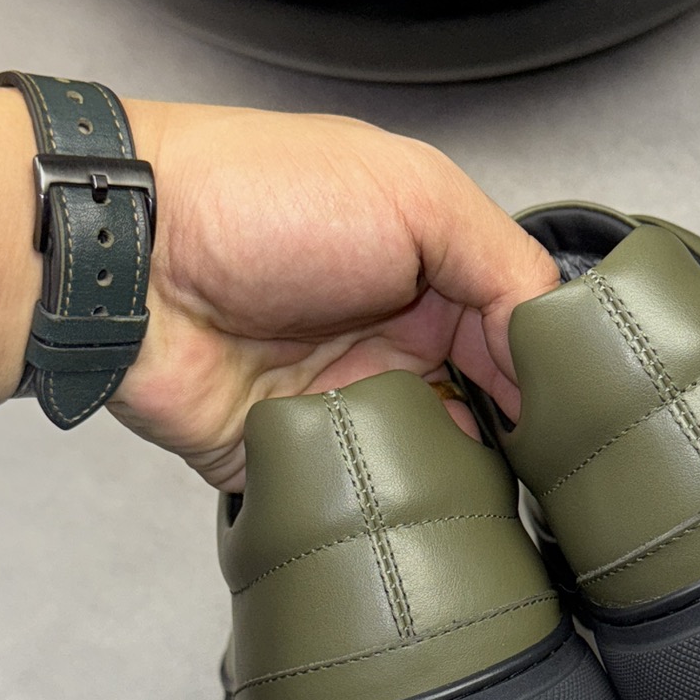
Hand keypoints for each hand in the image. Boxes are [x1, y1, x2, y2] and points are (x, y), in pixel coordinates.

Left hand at [114, 102, 558, 490]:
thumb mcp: (416, 195)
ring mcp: (338, 398)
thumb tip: (550, 351)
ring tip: (472, 485)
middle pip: (479, 407)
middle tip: (537, 467)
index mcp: (423, 266)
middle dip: (507, 437)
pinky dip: (377, 504)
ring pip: (425, 463)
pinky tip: (402, 504)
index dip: (544, 373)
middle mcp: (387, 334)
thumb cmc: (258, 198)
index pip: (513, 332)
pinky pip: (350, 498)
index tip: (569, 415)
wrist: (130, 256)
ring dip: (447, 474)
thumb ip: (503, 264)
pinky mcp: (289, 454)